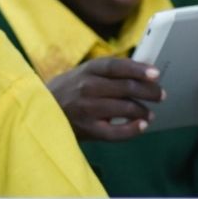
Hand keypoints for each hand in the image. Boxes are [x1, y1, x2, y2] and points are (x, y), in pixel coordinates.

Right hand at [47, 56, 164, 140]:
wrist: (36, 111)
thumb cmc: (64, 91)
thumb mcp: (79, 74)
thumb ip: (104, 73)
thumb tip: (138, 73)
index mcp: (86, 70)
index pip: (117, 66)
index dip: (138, 69)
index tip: (155, 73)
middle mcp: (88, 87)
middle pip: (126, 87)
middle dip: (149, 91)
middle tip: (160, 95)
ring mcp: (88, 109)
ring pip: (126, 108)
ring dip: (143, 110)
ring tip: (149, 113)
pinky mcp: (88, 129)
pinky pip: (117, 132)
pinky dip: (133, 129)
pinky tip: (142, 126)